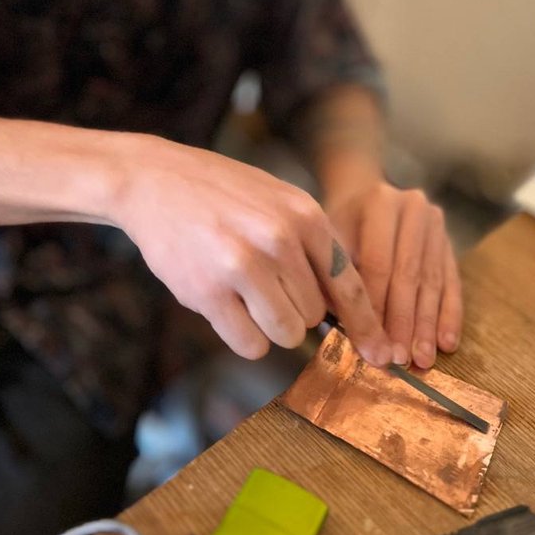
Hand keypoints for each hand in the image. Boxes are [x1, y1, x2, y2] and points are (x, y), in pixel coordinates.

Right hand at [109, 134, 392, 365]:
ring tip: (246, 294)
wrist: (155, 180)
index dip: (366, 325)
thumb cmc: (223, 193)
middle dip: (296, 310)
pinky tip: (227, 306)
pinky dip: (244, 336)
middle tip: (265, 286)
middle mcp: (279, 240)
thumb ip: (314, 245)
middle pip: (315, 315)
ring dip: (270, 326)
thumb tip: (347, 305)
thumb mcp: (280, 200)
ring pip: (286, 333)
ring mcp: (243, 266)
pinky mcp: (208, 292)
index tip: (379, 354)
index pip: (349, 284)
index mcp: (304, 215)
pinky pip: (249, 344)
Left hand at [325, 180, 461, 368]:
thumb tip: (347, 328)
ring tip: (422, 359)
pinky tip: (447, 343)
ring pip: (432, 282)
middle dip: (404, 322)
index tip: (373, 343)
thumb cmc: (342, 224)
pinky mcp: (449, 241)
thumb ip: (338, 277)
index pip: (378, 263)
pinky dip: (450, 315)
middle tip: (400, 359)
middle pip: (409, 274)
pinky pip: (452, 282)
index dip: (377, 306)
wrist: (363, 193)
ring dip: (428, 325)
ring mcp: (436, 224)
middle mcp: (414, 209)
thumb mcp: (331, 239)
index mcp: (380, 204)